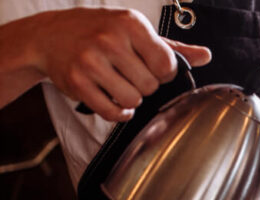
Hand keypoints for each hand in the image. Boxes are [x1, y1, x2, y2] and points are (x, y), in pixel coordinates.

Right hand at [31, 8, 210, 121]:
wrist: (51, 36)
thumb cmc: (100, 32)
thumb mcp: (137, 31)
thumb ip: (173, 47)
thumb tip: (205, 55)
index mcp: (130, 23)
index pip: (166, 65)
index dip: (163, 73)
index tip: (152, 68)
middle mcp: (109, 40)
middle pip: (151, 86)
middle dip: (145, 86)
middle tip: (130, 75)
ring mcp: (91, 61)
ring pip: (133, 101)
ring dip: (131, 99)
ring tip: (119, 84)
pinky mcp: (77, 82)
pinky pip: (112, 112)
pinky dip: (118, 113)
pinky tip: (113, 100)